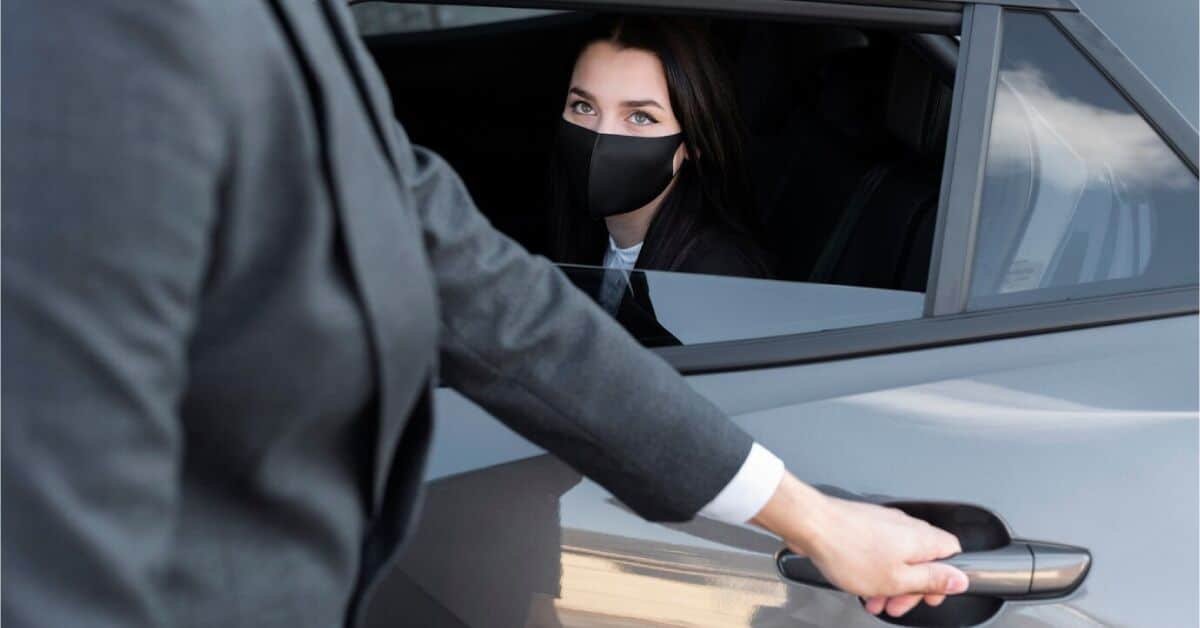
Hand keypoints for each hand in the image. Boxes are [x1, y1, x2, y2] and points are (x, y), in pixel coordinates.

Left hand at [752, 473, 967, 617]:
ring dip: (889, 583)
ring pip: (898, 558)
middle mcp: (907, 527)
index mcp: (922, 539)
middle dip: (911, 587)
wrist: (812, 525)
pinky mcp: (865, 525)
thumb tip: (960, 580)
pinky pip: (878, 552)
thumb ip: (931, 579)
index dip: (945, 579)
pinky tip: (860, 584)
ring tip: (874, 601)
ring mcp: (885, 524)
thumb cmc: (849, 549)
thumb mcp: (897, 579)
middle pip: (924, 560)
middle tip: (896, 605)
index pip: (953, 554)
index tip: (930, 596)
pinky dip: (874, 570)